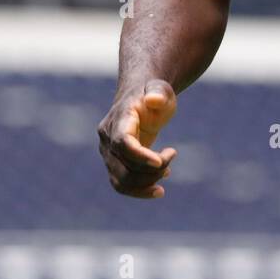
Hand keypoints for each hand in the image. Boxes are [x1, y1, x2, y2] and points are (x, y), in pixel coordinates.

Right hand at [97, 79, 178, 199]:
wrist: (142, 97)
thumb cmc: (154, 93)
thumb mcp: (161, 89)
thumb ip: (158, 92)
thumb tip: (153, 100)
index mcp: (119, 119)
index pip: (122, 143)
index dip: (140, 157)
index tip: (161, 162)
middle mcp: (108, 138)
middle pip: (122, 168)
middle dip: (151, 171)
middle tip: (172, 154)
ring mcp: (108, 152)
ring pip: (120, 181)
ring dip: (146, 183)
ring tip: (167, 171)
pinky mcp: (114, 163)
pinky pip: (122, 185)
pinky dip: (140, 190)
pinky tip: (159, 188)